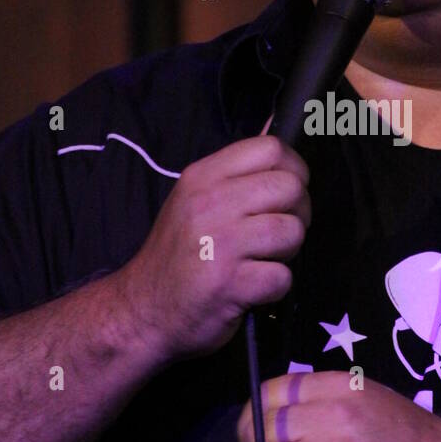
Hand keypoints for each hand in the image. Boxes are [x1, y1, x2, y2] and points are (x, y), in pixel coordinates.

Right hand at [116, 127, 309, 362]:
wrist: (142, 310)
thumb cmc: (177, 254)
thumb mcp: (194, 199)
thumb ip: (235, 172)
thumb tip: (274, 131)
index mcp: (203, 177)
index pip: (271, 148)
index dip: (294, 169)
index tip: (286, 194)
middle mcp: (210, 203)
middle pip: (290, 187)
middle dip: (298, 213)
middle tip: (277, 233)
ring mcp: (220, 243)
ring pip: (292, 231)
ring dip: (287, 252)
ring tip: (262, 259)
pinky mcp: (230, 283)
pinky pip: (282, 277)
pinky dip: (274, 287)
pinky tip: (251, 287)